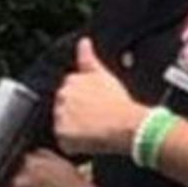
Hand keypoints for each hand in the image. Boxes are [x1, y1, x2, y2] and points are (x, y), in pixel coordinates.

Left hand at [54, 40, 141, 159]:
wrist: (126, 124)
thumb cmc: (118, 101)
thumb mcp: (103, 75)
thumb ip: (88, 58)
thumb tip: (83, 41)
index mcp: (70, 81)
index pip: (69, 92)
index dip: (83, 101)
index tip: (94, 106)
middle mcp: (62, 97)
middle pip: (64, 108)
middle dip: (75, 114)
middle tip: (95, 118)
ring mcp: (61, 116)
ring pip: (64, 125)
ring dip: (75, 129)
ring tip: (94, 129)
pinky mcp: (62, 135)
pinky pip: (65, 142)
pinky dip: (75, 144)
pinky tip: (90, 140)